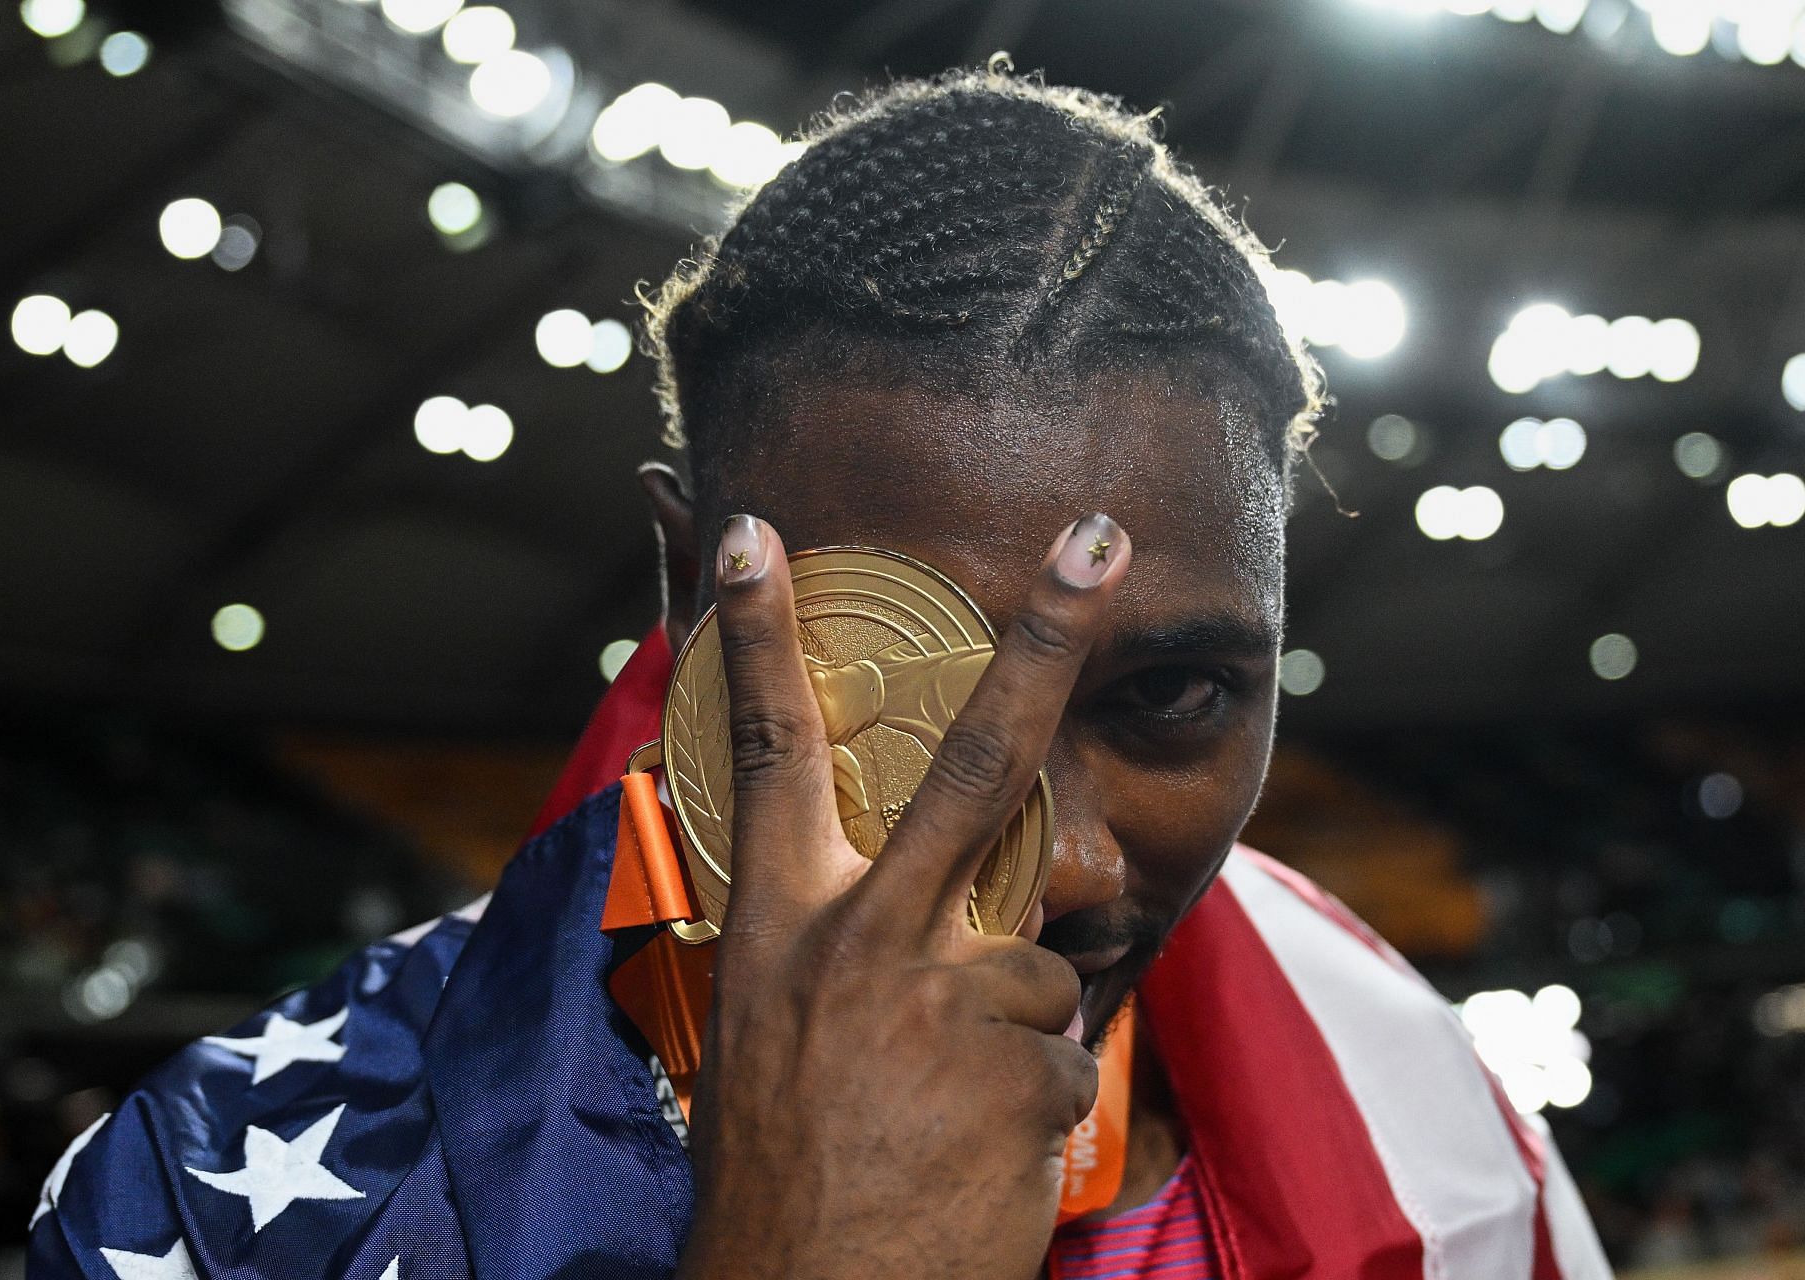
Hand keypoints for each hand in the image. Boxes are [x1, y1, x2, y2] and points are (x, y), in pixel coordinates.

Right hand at [675, 513, 1130, 1279]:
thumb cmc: (779, 1179)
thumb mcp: (769, 1039)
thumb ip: (837, 956)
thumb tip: (927, 915)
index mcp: (777, 931)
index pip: (766, 757)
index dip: (755, 639)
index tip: (760, 535)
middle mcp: (858, 946)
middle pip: (972, 764)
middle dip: (1042, 641)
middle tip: (1096, 541)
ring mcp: (941, 1006)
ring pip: (1036, 972)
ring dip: (1005, 1042)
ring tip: (937, 1118)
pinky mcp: (1015, 1078)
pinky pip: (1057, 1064)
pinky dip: (1024, 1113)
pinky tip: (967, 1161)